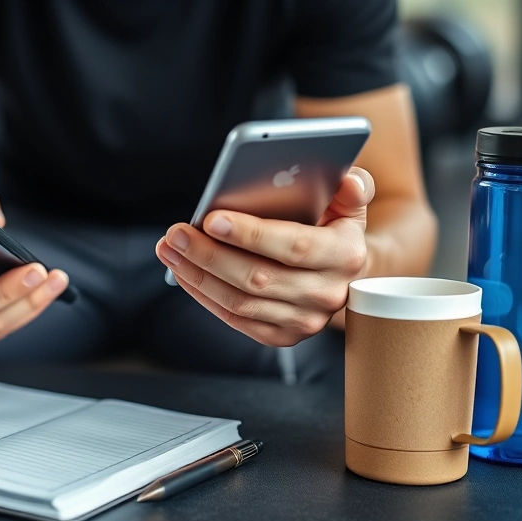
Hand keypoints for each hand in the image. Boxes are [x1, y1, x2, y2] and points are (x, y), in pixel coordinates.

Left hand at [156, 168, 374, 346]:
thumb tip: (348, 181)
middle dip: (210, 255)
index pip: (295, 246)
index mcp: (347, 256)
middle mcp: (329, 294)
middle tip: (176, 233)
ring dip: (197, 275)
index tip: (211, 218)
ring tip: (170, 249)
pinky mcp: (283, 336)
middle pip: (258, 278)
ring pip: (240, 302)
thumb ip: (350, 185)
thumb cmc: (332, 224)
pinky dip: (204, 295)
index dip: (251, 234)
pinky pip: (234, 319)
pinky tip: (182, 271)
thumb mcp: (347, 199)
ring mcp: (305, 321)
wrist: (341, 270)